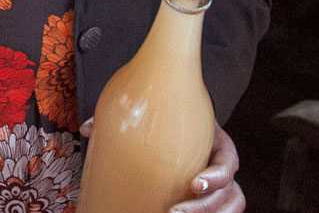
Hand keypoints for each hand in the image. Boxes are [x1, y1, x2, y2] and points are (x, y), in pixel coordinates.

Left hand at [79, 119, 244, 211]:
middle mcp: (222, 170)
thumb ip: (128, 119)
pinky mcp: (209, 201)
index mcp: (217, 146)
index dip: (217, 176)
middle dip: (204, 209)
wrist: (178, 127)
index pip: (229, 163)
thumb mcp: (158, 116)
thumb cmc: (170, 123)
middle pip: (230, 195)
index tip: (195, 183)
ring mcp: (219, 189)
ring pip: (229, 208)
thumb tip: (89, 129)